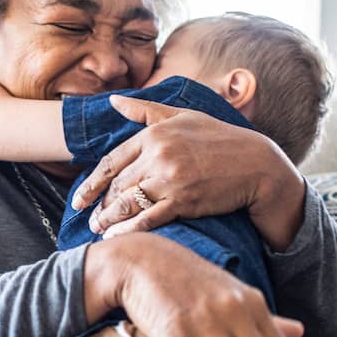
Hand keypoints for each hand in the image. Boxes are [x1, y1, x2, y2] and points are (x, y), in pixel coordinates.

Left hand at [71, 95, 306, 250]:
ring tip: (98, 229)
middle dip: (100, 204)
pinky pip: (148, 218)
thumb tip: (112, 100)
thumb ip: (144, 110)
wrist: (256, 164)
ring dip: (108, 219)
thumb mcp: (183, 115)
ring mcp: (171, 179)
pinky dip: (128, 229)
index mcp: (154, 134)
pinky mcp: (184, 200)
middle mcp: (159, 155)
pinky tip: (115, 237)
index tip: (80, 198)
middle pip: (117, 185)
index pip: (112, 161)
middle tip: (88, 218)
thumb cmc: (220, 138)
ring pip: (127, 203)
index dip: (92, 182)